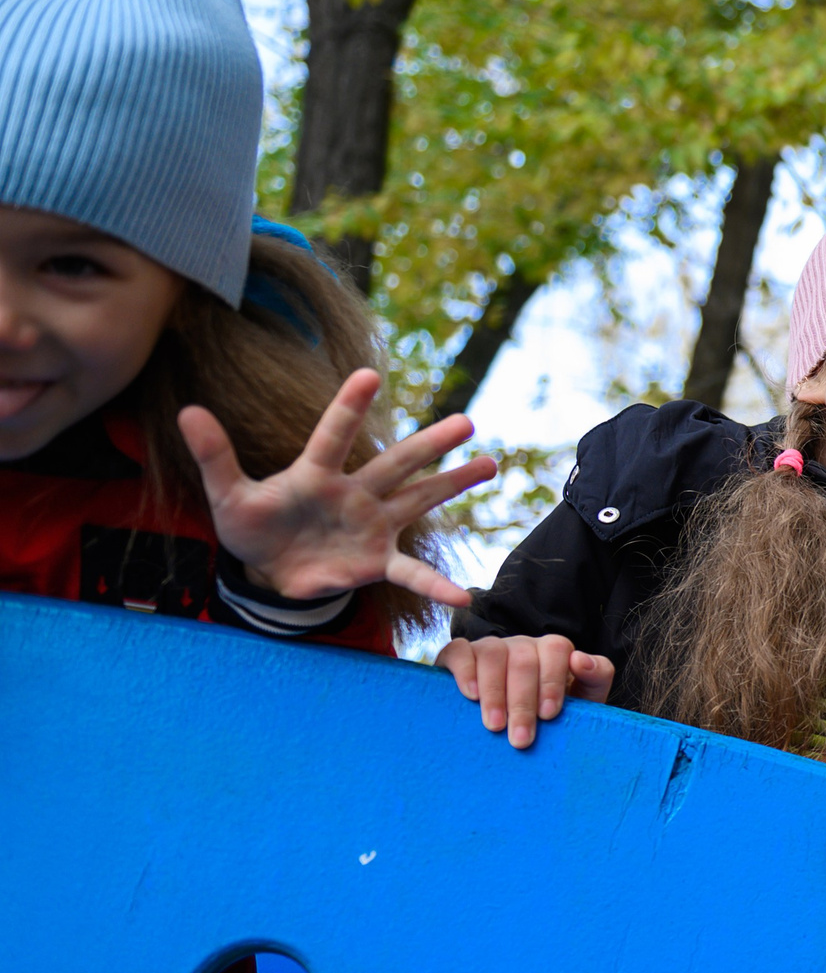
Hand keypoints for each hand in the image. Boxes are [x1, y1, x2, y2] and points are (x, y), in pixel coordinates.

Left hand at [181, 368, 497, 608]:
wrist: (269, 568)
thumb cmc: (251, 525)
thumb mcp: (227, 494)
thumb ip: (215, 456)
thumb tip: (187, 411)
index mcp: (316, 474)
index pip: (334, 436)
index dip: (349, 408)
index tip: (370, 375)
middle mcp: (354, 492)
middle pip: (397, 464)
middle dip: (431, 444)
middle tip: (466, 419)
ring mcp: (372, 524)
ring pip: (420, 499)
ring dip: (454, 483)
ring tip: (490, 463)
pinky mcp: (377, 560)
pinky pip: (411, 573)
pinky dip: (436, 585)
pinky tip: (463, 598)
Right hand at [438, 634, 614, 749]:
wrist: (513, 728)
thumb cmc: (549, 717)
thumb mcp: (583, 700)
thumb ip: (595, 678)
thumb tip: (580, 660)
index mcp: (552, 651)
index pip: (557, 649)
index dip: (552, 681)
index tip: (548, 715)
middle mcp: (522, 645)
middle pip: (523, 659)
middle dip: (522, 702)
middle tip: (520, 739)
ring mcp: (490, 647)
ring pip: (493, 654)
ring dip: (494, 692)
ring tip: (494, 725)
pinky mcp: (460, 655)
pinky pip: (459, 650)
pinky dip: (464, 670)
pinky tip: (469, 695)